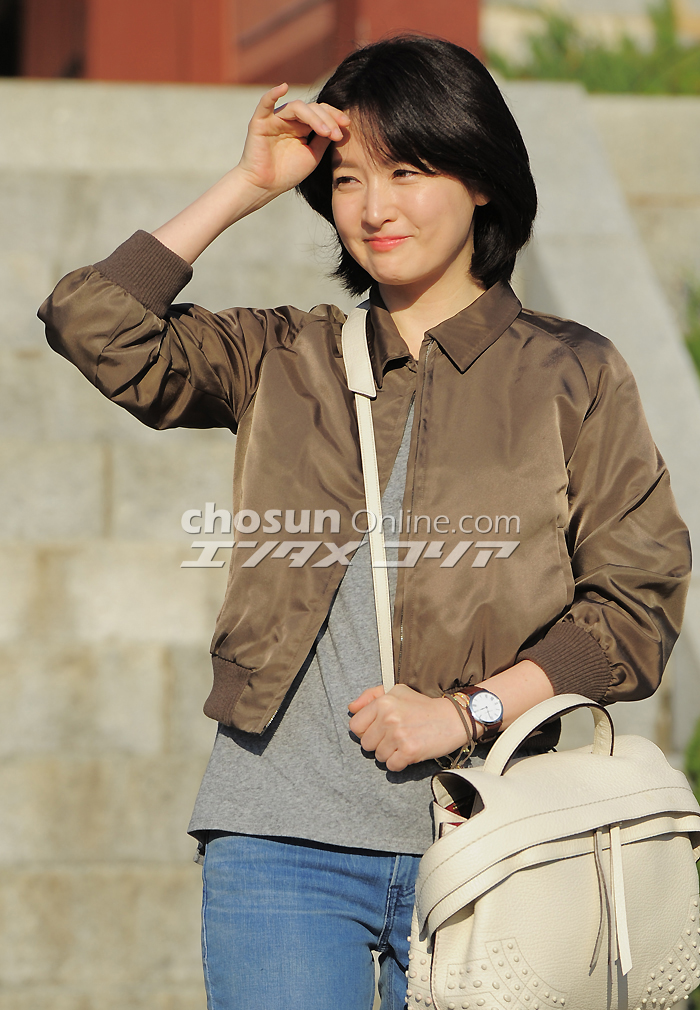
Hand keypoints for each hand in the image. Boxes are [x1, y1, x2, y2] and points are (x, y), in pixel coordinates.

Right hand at [237, 84, 349, 197]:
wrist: (265, 187)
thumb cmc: (288, 173)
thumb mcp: (313, 155)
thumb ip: (323, 139)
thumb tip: (338, 125)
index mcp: (302, 126)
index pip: (321, 113)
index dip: (334, 116)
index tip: (347, 126)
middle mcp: (290, 119)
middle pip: (312, 108)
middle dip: (328, 119)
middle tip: (337, 134)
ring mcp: (275, 119)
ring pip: (297, 107)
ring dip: (315, 117)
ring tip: (326, 132)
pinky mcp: (260, 122)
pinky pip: (265, 104)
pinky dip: (273, 94)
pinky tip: (283, 88)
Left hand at [347, 684, 469, 771]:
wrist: (453, 718)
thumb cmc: (424, 706)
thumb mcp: (397, 692)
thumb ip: (371, 696)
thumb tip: (351, 708)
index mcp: (383, 702)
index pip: (355, 725)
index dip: (365, 731)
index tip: (378, 730)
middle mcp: (389, 718)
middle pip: (365, 744)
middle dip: (378, 743)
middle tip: (394, 737)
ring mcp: (399, 736)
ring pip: (378, 756)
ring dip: (389, 754)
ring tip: (403, 743)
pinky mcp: (409, 751)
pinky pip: (391, 766)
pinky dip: (399, 763)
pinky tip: (408, 753)